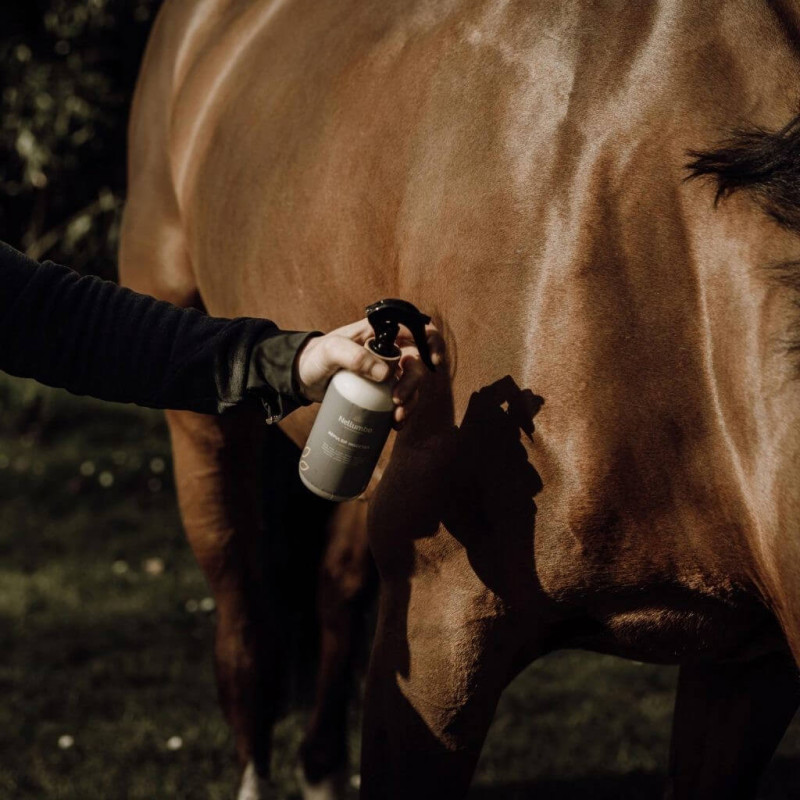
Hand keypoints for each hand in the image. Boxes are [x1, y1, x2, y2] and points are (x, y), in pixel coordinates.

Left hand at [294, 318, 443, 427]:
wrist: (303, 377)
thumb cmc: (315, 356)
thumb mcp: (330, 352)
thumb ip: (354, 356)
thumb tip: (385, 374)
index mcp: (381, 332)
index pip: (416, 329)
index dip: (432, 342)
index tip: (433, 362)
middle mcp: (390, 349)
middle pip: (417, 362)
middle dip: (414, 384)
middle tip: (398, 401)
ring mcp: (388, 370)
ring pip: (412, 384)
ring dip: (411, 402)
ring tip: (397, 418)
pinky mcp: (382, 389)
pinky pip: (401, 399)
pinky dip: (402, 412)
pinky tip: (394, 423)